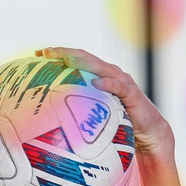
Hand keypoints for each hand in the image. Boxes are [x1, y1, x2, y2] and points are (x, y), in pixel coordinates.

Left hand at [34, 46, 173, 159]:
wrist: (148, 134)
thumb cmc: (119, 125)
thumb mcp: (94, 116)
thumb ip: (78, 111)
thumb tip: (49, 121)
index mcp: (99, 77)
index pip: (76, 61)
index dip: (58, 55)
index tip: (38, 54)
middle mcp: (110, 75)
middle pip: (85, 58)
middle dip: (65, 53)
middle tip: (45, 51)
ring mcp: (122, 83)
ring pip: (100, 68)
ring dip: (83, 63)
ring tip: (66, 60)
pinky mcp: (132, 95)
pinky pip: (119, 87)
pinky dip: (108, 84)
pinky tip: (95, 83)